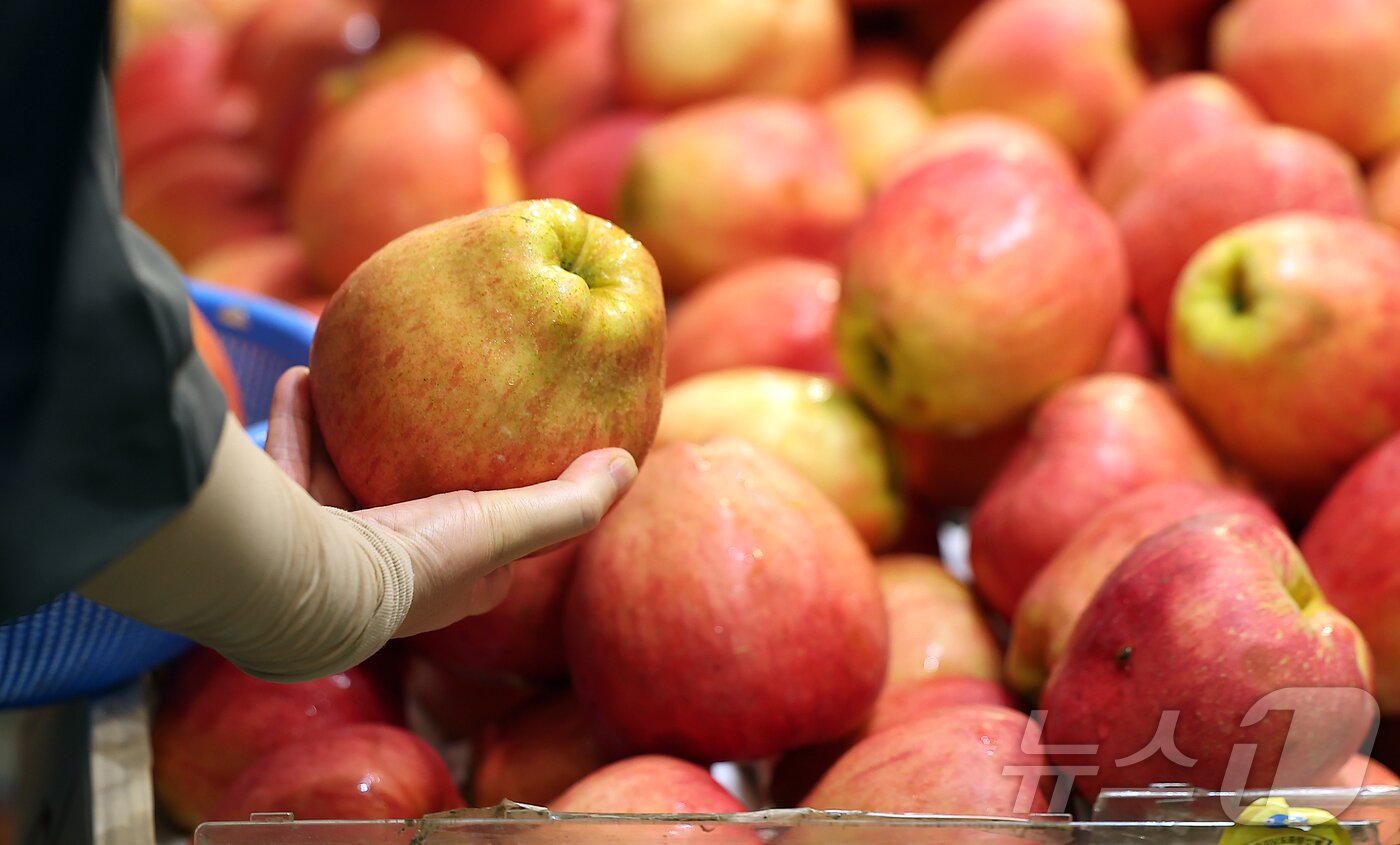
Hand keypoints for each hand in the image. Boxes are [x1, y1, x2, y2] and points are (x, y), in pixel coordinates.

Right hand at [264, 366, 637, 636]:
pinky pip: (289, 457)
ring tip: (362, 385)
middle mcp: (385, 571)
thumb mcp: (510, 526)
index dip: (507, 519)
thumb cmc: (418, 560)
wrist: (304, 582)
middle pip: (411, 507)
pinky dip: (299, 418)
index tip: (517, 472)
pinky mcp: (280, 516)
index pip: (489, 551)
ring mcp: (327, 544)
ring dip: (349, 432)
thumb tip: (626, 463)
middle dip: (418, 467)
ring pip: (341, 476)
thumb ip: (571, 502)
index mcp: (445, 582)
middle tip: (431, 419)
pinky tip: (305, 374)